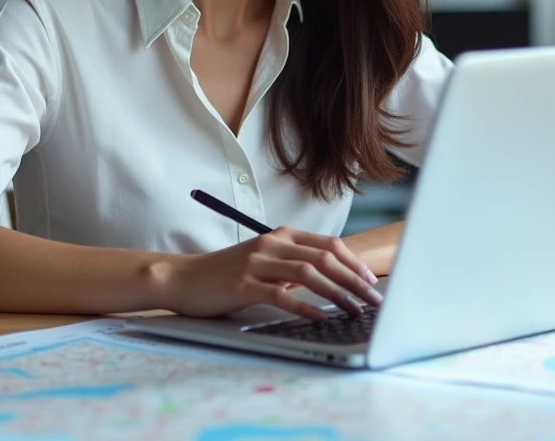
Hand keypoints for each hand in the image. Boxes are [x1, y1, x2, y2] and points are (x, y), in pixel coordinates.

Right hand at [161, 227, 383, 320]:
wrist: (182, 278)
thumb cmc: (225, 274)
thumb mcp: (263, 262)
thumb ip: (291, 266)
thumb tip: (328, 280)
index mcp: (280, 236)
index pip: (328, 245)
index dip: (353, 263)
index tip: (370, 282)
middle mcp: (271, 245)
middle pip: (324, 258)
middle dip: (353, 280)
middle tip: (372, 300)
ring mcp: (257, 263)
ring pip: (308, 274)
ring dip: (337, 293)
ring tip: (354, 310)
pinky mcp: (243, 285)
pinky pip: (281, 295)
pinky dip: (305, 307)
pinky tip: (320, 318)